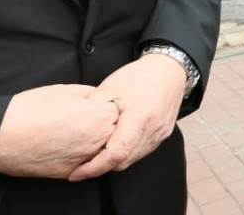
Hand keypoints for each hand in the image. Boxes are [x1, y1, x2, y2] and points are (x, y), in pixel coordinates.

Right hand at [0, 85, 118, 178]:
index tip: (92, 105)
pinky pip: (84, 163)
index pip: (116, 110)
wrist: (2, 137)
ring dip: (93, 141)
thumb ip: (89, 94)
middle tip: (81, 119)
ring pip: (100, 149)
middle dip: (103, 124)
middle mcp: (98, 139)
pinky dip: (78, 155)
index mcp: (100, 116)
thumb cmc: (30, 110)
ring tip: (71, 132)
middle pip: (112, 130)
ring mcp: (85, 158)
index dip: (103, 106)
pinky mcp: (70, 172)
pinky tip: (64, 145)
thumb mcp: (65, 90)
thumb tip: (97, 97)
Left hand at [68, 55, 187, 180]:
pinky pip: (142, 151)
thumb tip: (75, 130)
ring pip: (133, 159)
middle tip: (81, 165)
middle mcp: (153, 130)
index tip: (76, 173)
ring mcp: (160, 134)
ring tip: (96, 155)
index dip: (94, 168)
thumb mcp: (109, 87)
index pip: (116, 154)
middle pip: (124, 161)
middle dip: (101, 167)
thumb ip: (91, 110)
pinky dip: (126, 153)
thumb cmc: (139, 76)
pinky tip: (115, 145)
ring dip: (114, 161)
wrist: (169, 70)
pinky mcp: (163, 134)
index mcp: (139, 118)